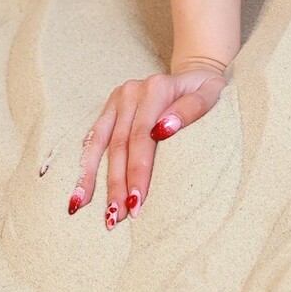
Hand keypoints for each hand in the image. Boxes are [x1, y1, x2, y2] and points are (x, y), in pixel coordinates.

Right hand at [67, 59, 227, 225]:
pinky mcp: (109, 108)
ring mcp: (117, 99)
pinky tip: (79, 190)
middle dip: (116, 183)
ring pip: (100, 142)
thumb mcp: (211, 93)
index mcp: (155, 88)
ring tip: (83, 207)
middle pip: (119, 144)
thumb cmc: (205, 90)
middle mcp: (132, 92)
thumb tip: (164, 130)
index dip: (138, 171)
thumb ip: (192, 108)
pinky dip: (84, 165)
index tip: (138, 203)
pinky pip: (93, 138)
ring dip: (91, 178)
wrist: (192, 74)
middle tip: (117, 217)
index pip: (142, 136)